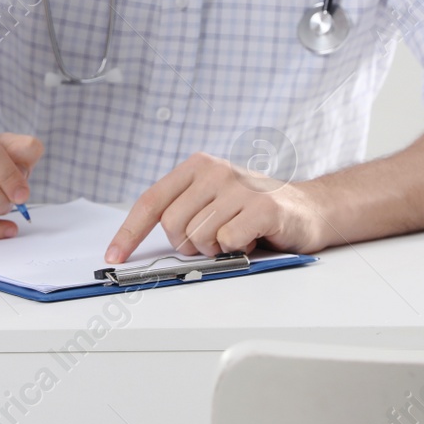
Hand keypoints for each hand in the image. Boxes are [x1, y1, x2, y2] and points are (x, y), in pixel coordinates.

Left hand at [104, 152, 328, 262]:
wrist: (310, 208)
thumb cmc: (255, 209)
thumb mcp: (213, 199)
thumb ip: (182, 210)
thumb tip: (139, 244)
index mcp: (197, 166)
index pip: (151, 201)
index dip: (129, 233)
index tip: (114, 257)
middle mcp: (215, 170)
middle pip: (172, 225)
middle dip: (189, 244)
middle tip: (215, 239)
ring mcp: (239, 186)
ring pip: (199, 237)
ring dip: (217, 248)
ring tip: (237, 235)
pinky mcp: (263, 206)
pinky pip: (228, 241)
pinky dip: (238, 249)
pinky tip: (253, 237)